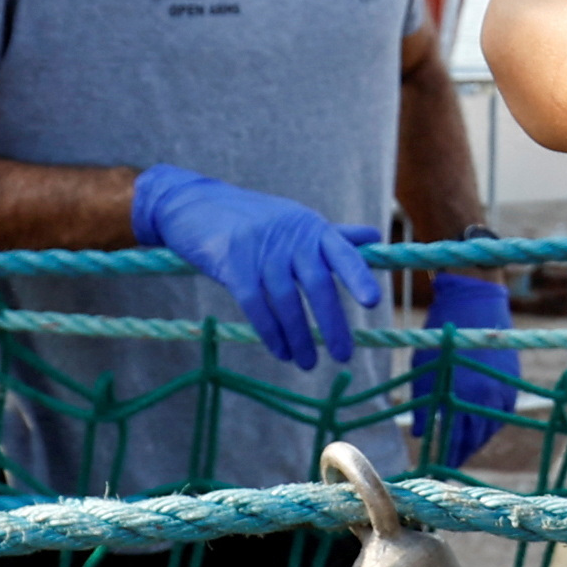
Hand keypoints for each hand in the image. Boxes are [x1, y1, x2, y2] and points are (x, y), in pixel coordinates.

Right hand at [129, 165, 378, 369]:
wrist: (192, 204)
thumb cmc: (251, 217)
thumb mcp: (294, 219)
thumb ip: (332, 234)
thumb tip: (374, 237)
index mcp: (310, 227)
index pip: (341, 252)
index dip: (357, 276)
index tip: (373, 302)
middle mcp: (288, 237)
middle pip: (317, 284)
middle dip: (331, 323)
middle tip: (344, 354)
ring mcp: (259, 250)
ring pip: (286, 301)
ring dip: (299, 336)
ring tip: (308, 363)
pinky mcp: (232, 265)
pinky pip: (256, 305)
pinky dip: (271, 332)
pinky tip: (281, 351)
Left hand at [410, 270, 519, 468]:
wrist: (476, 300)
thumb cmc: (441, 332)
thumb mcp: (423, 366)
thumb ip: (423, 402)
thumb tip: (419, 434)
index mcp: (460, 394)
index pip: (455, 438)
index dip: (447, 456)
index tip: (439, 469)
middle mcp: (484, 396)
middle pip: (475, 438)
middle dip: (462, 453)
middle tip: (451, 466)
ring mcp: (501, 390)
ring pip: (491, 428)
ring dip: (478, 441)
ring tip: (465, 449)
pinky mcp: (513, 381)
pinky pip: (504, 413)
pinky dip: (492, 424)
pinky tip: (482, 428)